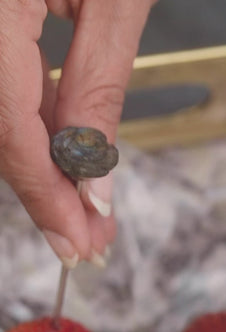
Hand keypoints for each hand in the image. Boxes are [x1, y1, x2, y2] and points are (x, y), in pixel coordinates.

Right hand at [0, 0, 154, 266]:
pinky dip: (34, 116)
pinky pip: (2, 76)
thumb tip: (94, 178)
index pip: (9, 127)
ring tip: (85, 207)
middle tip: (86, 239)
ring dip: (42, 161)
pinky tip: (68, 147)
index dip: (44, 196)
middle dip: (45, 190)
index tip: (78, 244)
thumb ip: (98, 88)